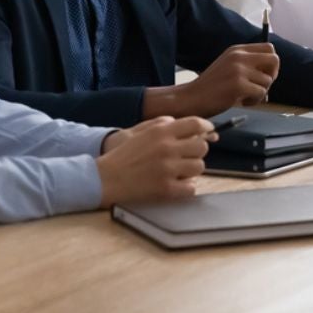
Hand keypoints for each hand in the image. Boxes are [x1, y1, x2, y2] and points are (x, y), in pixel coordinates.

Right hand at [96, 116, 215, 206]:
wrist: (104, 179)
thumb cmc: (122, 155)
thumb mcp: (139, 130)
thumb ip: (161, 123)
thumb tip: (181, 122)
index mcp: (161, 132)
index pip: (196, 124)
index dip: (205, 128)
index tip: (207, 132)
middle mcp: (167, 148)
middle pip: (202, 147)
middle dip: (197, 151)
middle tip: (187, 155)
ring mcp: (168, 169)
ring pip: (199, 167)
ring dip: (192, 169)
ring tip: (179, 171)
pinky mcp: (166, 189)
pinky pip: (191, 187)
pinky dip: (187, 187)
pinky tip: (176, 184)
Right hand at [170, 43, 278, 116]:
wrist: (192, 98)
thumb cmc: (212, 87)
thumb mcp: (229, 66)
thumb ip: (247, 64)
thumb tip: (272, 72)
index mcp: (237, 50)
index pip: (269, 48)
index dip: (271, 63)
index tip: (262, 75)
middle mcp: (239, 56)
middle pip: (274, 59)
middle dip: (272, 75)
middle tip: (261, 86)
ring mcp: (238, 70)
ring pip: (268, 80)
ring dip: (261, 92)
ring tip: (246, 97)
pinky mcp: (238, 85)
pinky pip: (262, 93)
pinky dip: (255, 101)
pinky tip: (243, 102)